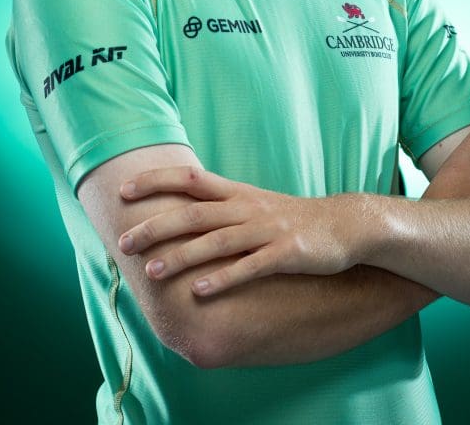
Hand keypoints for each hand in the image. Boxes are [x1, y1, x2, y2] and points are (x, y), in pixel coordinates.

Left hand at [118, 167, 359, 296]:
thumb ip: (221, 209)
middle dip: (156, 227)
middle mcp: (248, 207)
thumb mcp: (255, 206)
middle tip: (123, 242)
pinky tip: (199, 291)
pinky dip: (223, 278)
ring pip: (217, 241)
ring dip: (182, 256)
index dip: (156, 181)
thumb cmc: (293, 219)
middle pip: (194, 213)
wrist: (346, 225)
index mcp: (238, 193)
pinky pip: (250, 266)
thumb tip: (180, 216)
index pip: (190, 179)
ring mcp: (267, 229)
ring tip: (152, 272)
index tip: (124, 189)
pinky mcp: (287, 253)